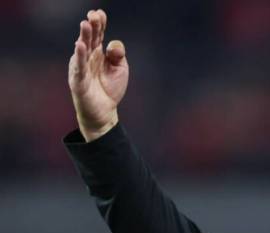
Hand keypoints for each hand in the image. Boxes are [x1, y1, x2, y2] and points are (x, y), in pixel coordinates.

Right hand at [68, 9, 128, 141]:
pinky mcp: (78, 80)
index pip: (98, 35)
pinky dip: (79, 56)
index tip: (100, 13)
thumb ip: (118, 55)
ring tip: (86, 24)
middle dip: (91, 26)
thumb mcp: (120, 69)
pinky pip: (79, 67)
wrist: (104, 112)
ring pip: (82, 50)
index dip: (99, 24)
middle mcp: (88, 57)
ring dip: (84, 36)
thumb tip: (112, 44)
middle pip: (90, 39)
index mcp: (98, 53)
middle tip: (93, 15)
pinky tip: (80, 45)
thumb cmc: (111, 88)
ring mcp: (82, 68)